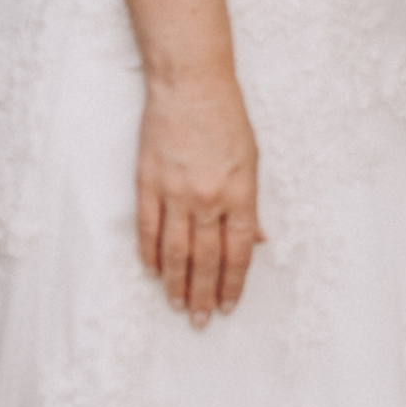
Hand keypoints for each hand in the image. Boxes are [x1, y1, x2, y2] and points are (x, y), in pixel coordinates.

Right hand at [136, 72, 261, 323]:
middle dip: (205, 295)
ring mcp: (175, 193)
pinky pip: (147, 228)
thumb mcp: (252, 162)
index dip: (233, 284)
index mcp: (240, 195)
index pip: (237, 254)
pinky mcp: (148, 182)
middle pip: (206, 260)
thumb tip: (257, 241)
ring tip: (177, 306)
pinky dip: (149, 253)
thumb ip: (251, 206)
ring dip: (176, 283)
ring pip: (175, 251)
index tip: (228, 306)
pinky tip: (152, 271)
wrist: (190, 85)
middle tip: (201, 321)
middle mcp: (208, 200)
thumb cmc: (226, 120)